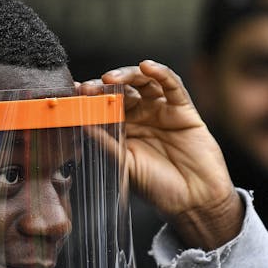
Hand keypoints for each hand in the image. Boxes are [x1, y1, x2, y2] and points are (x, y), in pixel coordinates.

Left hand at [98, 60, 243, 249]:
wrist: (193, 200)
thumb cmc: (158, 188)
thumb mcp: (125, 165)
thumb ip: (106, 144)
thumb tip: (82, 125)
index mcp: (124, 130)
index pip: (104, 106)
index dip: (91, 98)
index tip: (74, 94)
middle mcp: (142, 117)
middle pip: (122, 90)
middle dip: (105, 86)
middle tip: (90, 87)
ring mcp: (162, 111)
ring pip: (144, 83)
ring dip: (127, 75)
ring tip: (112, 77)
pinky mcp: (184, 110)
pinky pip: (172, 86)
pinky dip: (161, 73)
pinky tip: (147, 66)